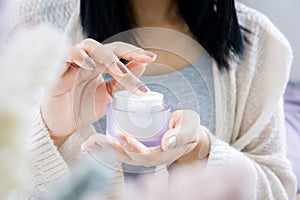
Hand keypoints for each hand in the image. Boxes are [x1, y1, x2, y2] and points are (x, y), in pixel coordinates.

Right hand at [41, 39, 155, 146]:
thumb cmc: (83, 108)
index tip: (152, 57)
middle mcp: (87, 60)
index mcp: (99, 66)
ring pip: (89, 46)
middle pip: (107, 48)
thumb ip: (122, 81)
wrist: (61, 125)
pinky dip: (78, 56)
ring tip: (119, 69)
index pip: (118, 52)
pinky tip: (90, 65)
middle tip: (142, 62)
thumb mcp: (108, 95)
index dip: (134, 53)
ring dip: (106, 55)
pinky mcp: (56, 69)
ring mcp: (73, 63)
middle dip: (126, 54)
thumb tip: (142, 65)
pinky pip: (66, 54)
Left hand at [81, 110, 209, 166]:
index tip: (120, 134)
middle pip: (127, 157)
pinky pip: (122, 151)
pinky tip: (96, 143)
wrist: (189, 133)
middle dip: (110, 149)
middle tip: (94, 141)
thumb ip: (181, 134)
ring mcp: (144, 155)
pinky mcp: (140, 149)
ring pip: (122, 156)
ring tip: (89, 144)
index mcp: (163, 154)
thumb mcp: (189, 127)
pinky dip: (108, 148)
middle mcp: (151, 158)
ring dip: (105, 150)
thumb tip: (166, 143)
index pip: (144, 154)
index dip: (132, 145)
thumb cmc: (189, 128)